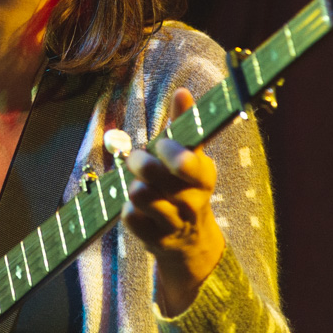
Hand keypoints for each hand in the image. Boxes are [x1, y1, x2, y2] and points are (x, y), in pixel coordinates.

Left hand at [123, 88, 224, 315]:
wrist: (192, 241)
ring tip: (139, 185)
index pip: (189, 164)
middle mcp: (192, 202)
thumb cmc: (186, 186)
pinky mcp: (155, 241)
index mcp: (204, 177)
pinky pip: (130, 218)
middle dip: (140, 162)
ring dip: (133, 186)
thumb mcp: (191, 157)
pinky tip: (137, 209)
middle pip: (154, 176)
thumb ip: (184, 125)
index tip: (161, 144)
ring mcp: (174, 224)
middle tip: (136, 159)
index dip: (171, 153)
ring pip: (140, 196)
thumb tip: (182, 92)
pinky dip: (128, 210)